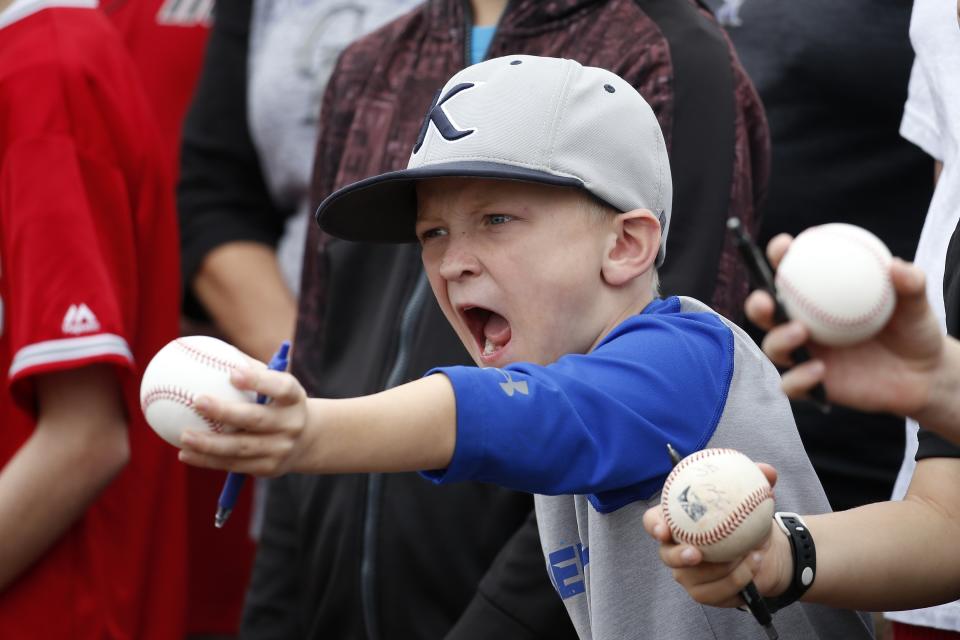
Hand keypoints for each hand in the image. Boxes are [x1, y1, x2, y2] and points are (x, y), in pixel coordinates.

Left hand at [178, 366, 309, 476]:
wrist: (307, 439)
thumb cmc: (277, 401)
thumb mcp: (274, 383)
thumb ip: (248, 368)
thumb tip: (205, 349)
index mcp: (294, 398)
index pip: (280, 388)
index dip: (258, 381)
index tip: (232, 373)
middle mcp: (291, 424)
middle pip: (256, 419)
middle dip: (226, 412)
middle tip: (197, 401)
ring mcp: (280, 449)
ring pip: (241, 448)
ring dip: (209, 444)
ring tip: (184, 436)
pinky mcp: (268, 468)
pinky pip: (234, 464)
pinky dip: (207, 460)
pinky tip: (185, 454)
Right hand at [642, 464, 791, 606]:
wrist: (762, 551)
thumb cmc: (745, 520)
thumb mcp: (753, 499)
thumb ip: (757, 481)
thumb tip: (767, 472)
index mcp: (677, 521)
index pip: (653, 522)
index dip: (654, 526)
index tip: (664, 529)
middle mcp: (676, 548)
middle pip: (666, 555)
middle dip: (678, 556)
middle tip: (697, 553)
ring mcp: (688, 573)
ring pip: (694, 578)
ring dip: (723, 569)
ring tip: (747, 556)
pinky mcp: (703, 592)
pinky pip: (716, 592)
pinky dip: (737, 580)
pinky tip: (753, 565)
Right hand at [745, 234, 943, 416]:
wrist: (922, 375)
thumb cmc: (913, 329)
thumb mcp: (916, 304)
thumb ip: (909, 284)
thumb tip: (895, 266)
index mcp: (817, 296)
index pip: (789, 272)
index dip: (778, 256)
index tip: (784, 245)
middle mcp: (802, 323)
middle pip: (765, 311)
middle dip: (757, 302)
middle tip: (768, 299)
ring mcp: (803, 353)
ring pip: (773, 346)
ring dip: (778, 338)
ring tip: (800, 332)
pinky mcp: (809, 384)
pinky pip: (792, 384)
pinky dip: (798, 378)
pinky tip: (818, 370)